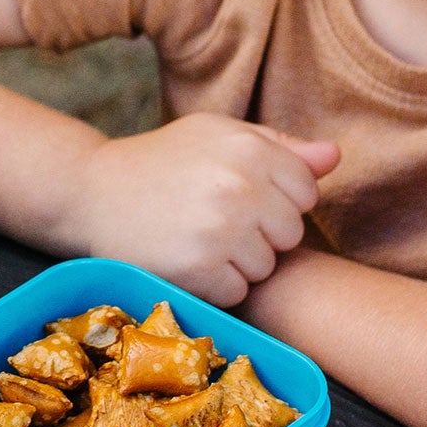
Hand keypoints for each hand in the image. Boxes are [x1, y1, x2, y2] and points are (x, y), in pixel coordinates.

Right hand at [61, 115, 339, 307]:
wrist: (91, 191)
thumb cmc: (162, 161)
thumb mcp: (217, 135)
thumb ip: (279, 147)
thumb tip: (335, 157)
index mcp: (250, 147)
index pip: (307, 191)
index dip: (276, 199)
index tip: (239, 196)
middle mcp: (238, 185)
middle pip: (290, 233)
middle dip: (260, 232)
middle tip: (214, 219)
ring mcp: (219, 229)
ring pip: (265, 266)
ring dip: (238, 262)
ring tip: (197, 239)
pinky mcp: (198, 269)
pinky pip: (236, 291)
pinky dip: (214, 285)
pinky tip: (186, 260)